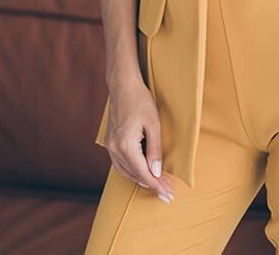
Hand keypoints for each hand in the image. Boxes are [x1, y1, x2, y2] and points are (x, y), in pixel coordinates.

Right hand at [104, 78, 175, 202]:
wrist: (123, 86)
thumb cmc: (140, 101)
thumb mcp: (154, 124)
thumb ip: (155, 150)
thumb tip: (156, 172)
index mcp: (125, 145)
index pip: (143, 173)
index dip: (157, 185)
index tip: (168, 194)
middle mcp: (114, 149)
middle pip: (134, 174)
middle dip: (152, 184)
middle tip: (167, 190)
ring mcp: (110, 146)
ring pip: (125, 171)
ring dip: (141, 179)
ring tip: (157, 184)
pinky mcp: (110, 142)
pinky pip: (120, 163)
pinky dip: (132, 170)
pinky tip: (141, 171)